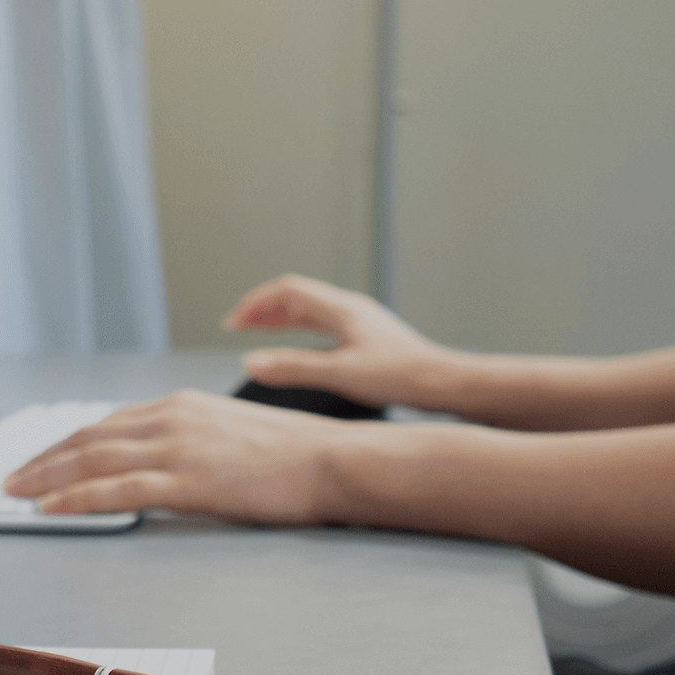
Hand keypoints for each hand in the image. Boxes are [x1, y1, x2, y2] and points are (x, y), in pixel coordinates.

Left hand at [3, 390, 357, 520]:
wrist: (332, 460)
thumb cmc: (292, 455)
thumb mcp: (230, 434)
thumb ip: (189, 441)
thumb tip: (158, 464)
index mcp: (181, 406)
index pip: (107, 425)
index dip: (66, 445)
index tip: (39, 460)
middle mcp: (172, 418)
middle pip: (89, 439)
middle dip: (43, 460)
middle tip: (9, 479)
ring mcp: (179, 447)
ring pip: (94, 460)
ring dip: (47, 478)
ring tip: (16, 493)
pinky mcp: (189, 480)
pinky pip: (119, 489)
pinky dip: (79, 498)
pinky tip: (52, 508)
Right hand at [227, 275, 454, 408]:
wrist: (442, 383)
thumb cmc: (399, 377)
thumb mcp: (339, 374)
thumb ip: (293, 368)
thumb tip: (250, 363)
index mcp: (341, 310)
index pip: (288, 292)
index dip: (256, 304)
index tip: (233, 322)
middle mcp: (350, 309)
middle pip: (297, 297)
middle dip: (263, 309)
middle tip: (236, 325)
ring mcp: (359, 322)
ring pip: (310, 311)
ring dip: (280, 319)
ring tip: (257, 333)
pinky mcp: (367, 338)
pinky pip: (323, 326)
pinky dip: (300, 332)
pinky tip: (297, 348)